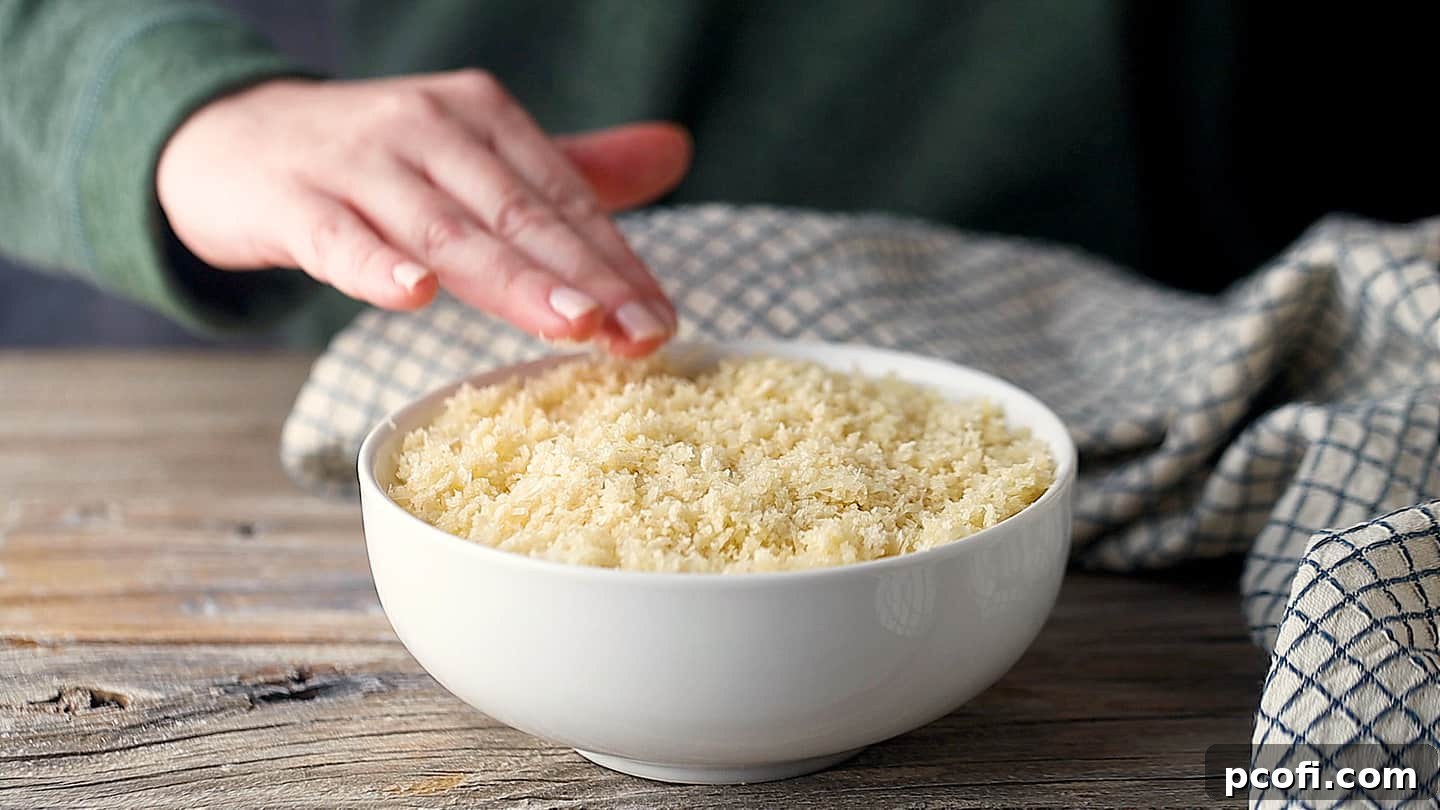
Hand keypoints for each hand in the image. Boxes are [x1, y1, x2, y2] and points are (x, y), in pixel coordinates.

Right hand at [156, 71, 690, 355]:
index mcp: (481, 117)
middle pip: (518, 214)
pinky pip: (339, 236)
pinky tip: (412, 296)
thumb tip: (678, 151)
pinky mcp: (292, 200)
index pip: (563, 199)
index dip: (617, 262)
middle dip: (586, 278)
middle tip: (641, 335)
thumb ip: (570, 167)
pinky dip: (375, 264)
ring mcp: (358, 162)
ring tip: (573, 323)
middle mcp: (427, 128)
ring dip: (511, 278)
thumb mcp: (475, 154)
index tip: (662, 323)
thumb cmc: (374, 160)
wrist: (228, 138)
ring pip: (446, 229)